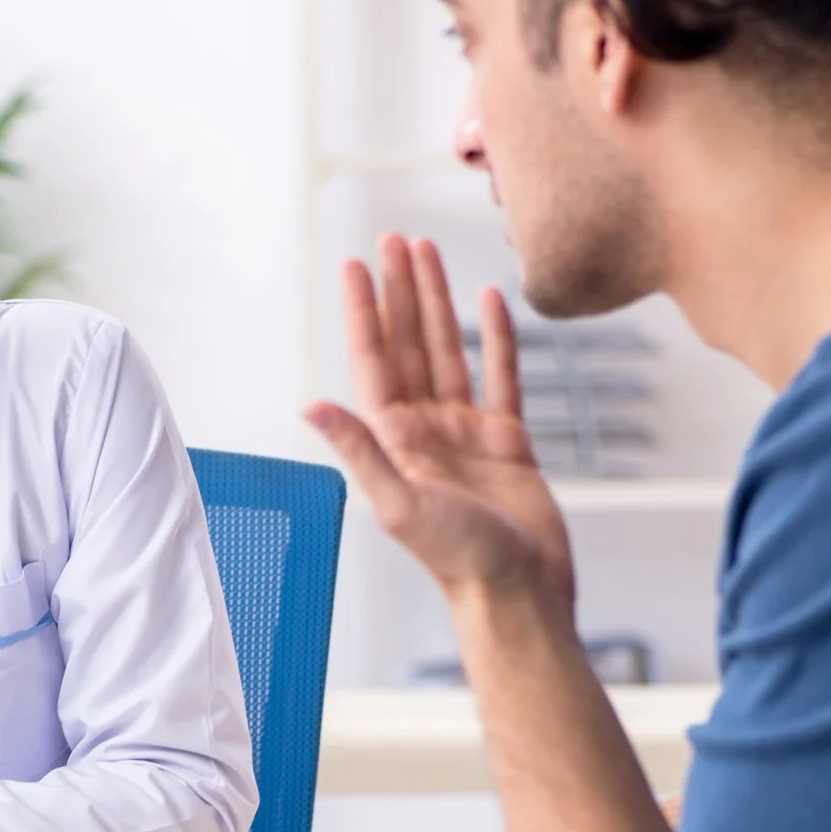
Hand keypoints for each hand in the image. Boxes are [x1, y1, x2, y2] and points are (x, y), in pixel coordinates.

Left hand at [303, 235, 572, 606]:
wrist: (519, 592)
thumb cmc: (458, 559)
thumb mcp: (398, 502)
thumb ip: (360, 448)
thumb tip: (311, 404)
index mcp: (393, 440)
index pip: (372, 359)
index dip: (364, 310)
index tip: (356, 264)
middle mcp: (424, 430)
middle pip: (407, 344)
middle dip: (400, 290)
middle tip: (394, 239)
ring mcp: (464, 432)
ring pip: (446, 350)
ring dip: (436, 302)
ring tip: (429, 254)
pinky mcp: (505, 441)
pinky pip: (499, 375)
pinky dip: (493, 337)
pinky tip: (487, 301)